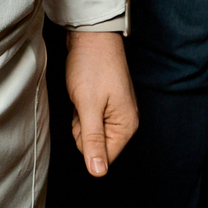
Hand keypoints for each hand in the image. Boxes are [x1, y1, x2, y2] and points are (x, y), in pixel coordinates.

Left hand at [66, 29, 137, 176]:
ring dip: (80, 117)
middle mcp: (125, 121)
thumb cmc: (91, 65)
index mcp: (126, 125)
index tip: (84, 117)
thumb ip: (93, 140)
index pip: (103, 157)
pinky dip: (81, 108)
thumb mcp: (88, 105)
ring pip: (90, 131)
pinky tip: (83, 92)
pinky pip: (89, 118)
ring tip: (83, 95)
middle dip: (82, 127)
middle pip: (95, 145)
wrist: (91, 35)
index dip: (86, 140)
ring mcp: (116, 112)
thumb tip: (98, 172)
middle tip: (82, 103)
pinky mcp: (107, 103)